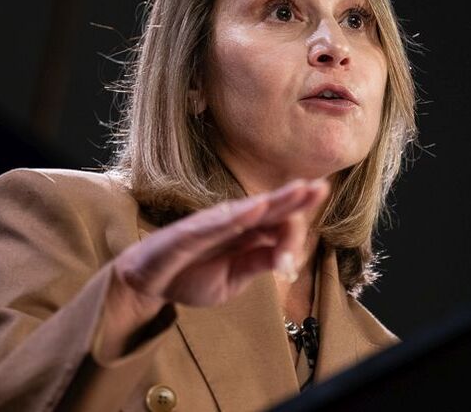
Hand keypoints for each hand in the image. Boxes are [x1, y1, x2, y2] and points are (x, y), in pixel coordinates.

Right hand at [113, 178, 330, 311]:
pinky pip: (215, 223)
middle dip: (296, 197)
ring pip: (248, 209)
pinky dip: (236, 216)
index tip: (298, 258)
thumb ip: (259, 263)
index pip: (278, 224)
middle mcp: (232, 222)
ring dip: (274, 200)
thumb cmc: (192, 275)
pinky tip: (255, 208)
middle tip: (321, 186)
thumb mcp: (234, 278)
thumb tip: (288, 258)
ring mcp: (211, 224)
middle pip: (270, 207)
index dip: (297, 227)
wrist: (149, 283)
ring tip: (299, 190)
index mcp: (246, 232)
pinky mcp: (189, 232)